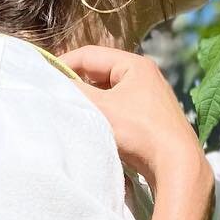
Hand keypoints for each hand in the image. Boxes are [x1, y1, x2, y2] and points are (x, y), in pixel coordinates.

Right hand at [59, 43, 206, 190]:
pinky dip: (103, 115)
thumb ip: (74, 91)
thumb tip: (49, 81)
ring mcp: (148, 98)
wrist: (176, 164)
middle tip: (55, 96)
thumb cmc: (140, 132)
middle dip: (77, 84)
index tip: (42, 77)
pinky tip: (94, 128)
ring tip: (72, 113)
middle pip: (98, 73)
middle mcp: (144, 76)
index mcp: (134, 64)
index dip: (63, 64)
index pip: (89, 55)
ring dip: (90, 102)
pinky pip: (118, 110)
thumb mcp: (101, 108)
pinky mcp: (149, 119)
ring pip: (108, 93)